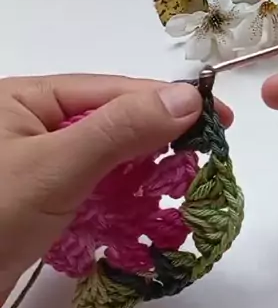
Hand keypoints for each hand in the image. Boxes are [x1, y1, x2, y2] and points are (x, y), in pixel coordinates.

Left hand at [0, 74, 231, 300]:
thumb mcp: (56, 167)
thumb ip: (121, 130)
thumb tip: (187, 98)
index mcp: (27, 99)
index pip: (112, 90)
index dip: (168, 101)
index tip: (219, 118)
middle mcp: (31, 125)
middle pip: (112, 124)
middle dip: (156, 144)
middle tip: (204, 161)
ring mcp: (35, 167)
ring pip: (106, 162)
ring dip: (140, 179)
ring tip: (179, 193)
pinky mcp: (39, 204)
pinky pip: (91, 193)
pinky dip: (119, 205)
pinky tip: (143, 217)